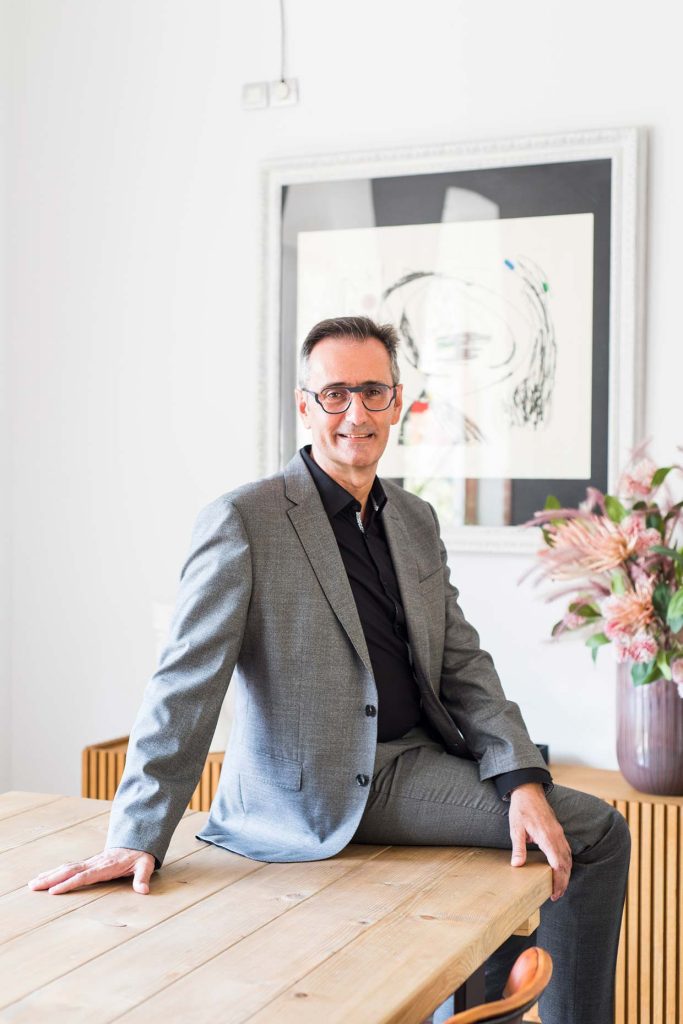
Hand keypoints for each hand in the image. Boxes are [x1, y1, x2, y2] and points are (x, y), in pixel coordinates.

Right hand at [27, 848, 155, 894]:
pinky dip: (55, 872)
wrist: (137, 842)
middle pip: (69, 871)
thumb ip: (143, 878)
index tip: (53, 891)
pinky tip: (44, 877)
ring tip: (32, 883)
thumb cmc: (140, 857)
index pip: (84, 876)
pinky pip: (69, 868)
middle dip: (51, 879)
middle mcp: (94, 863)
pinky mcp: (88, 864)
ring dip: (49, 875)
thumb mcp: (145, 865)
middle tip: (33, 886)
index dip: (69, 883)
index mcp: (105, 866)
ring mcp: (90, 862)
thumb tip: (143, 890)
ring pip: (66, 868)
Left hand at [508, 783, 571, 900]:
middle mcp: (557, 836)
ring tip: (559, 887)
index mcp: (547, 837)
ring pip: (568, 857)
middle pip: (566, 864)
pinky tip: (560, 870)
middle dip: (563, 882)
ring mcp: (559, 833)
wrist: (528, 790)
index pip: (558, 864)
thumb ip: (518, 847)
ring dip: (566, 873)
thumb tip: (517, 865)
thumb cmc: (521, 808)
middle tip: (557, 895)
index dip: (558, 881)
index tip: (554, 893)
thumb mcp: (516, 828)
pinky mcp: (558, 831)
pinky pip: (566, 850)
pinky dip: (565, 863)